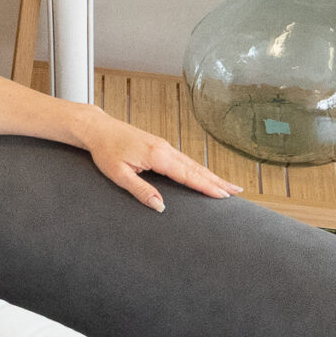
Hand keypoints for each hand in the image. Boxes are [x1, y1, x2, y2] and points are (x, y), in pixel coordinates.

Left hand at [75, 108, 238, 210]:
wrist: (98, 129)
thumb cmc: (105, 152)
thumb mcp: (118, 175)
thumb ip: (140, 191)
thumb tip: (160, 206)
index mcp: (157, 156)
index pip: (187, 175)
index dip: (207, 186)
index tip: (224, 195)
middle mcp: (165, 149)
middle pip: (196, 169)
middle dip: (217, 181)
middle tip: (237, 192)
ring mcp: (164, 146)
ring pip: (192, 164)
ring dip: (211, 175)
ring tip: (228, 186)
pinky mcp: (160, 146)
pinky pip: (184, 160)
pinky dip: (198, 169)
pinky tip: (204, 176)